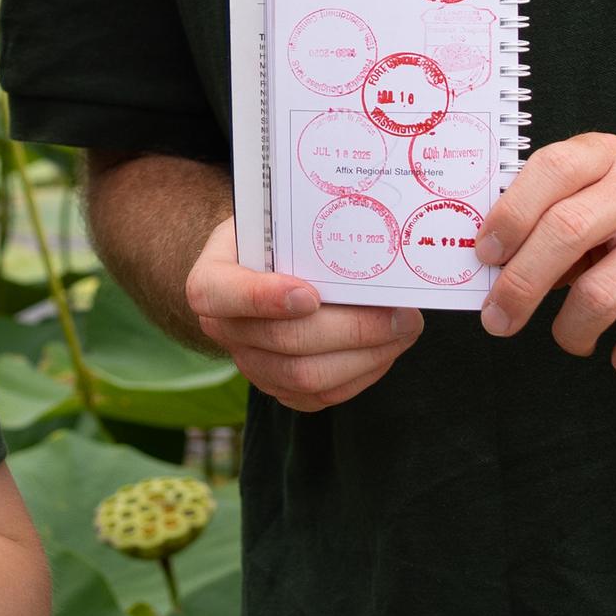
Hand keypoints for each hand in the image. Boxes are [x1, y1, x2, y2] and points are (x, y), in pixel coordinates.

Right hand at [180, 211, 420, 411]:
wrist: (259, 266)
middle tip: (400, 314)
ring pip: (306, 377)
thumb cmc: (271, 236)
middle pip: (283, 342)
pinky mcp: (278, 387)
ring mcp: (250, 363)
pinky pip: (321, 396)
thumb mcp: (272, 218)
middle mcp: (223, 328)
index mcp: (210, 280)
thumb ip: (300, 226)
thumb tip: (365, 226)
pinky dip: (361, 374)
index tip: (310, 294)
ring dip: (365, 356)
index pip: (221, 295)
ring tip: (404, 329)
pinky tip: (387, 348)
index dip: (264, 298)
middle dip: (350, 330)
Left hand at [477, 132, 615, 377]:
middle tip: (499, 319)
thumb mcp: (609, 199)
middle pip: (565, 232)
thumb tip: (491, 269)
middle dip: (519, 285)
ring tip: (571, 338)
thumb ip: (555, 219)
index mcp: (612, 158)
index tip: (484, 257)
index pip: (550, 170)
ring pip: (600, 293)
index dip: (508, 215)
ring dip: (570, 330)